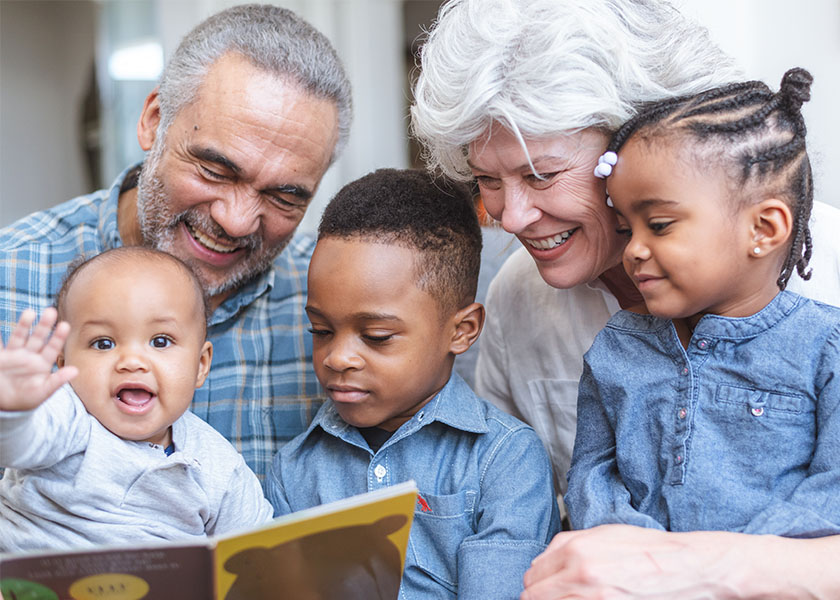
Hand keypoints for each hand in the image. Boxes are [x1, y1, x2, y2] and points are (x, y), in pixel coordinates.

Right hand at [0, 308, 77, 410]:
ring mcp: (14, 354)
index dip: (58, 336)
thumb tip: (76, 371)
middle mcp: (30, 355)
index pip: (53, 347)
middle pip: (38, 337)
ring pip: (20, 336)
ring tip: (30, 312)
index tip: (65, 325)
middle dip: (44, 325)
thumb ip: (58, 381)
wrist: (6, 405)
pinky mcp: (0, 357)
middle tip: (51, 311)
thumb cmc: (27, 399)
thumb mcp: (43, 392)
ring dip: (25, 325)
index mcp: (43, 363)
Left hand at [521, 525, 743, 598]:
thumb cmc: (648, 550)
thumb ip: (566, 546)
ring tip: (577, 596)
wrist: (687, 568)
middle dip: (541, 597)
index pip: (532, 576)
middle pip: (535, 597)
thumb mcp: (603, 534)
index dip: (536, 583)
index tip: (542, 587)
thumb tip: (542, 562)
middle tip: (556, 596)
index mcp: (576, 552)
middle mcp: (581, 577)